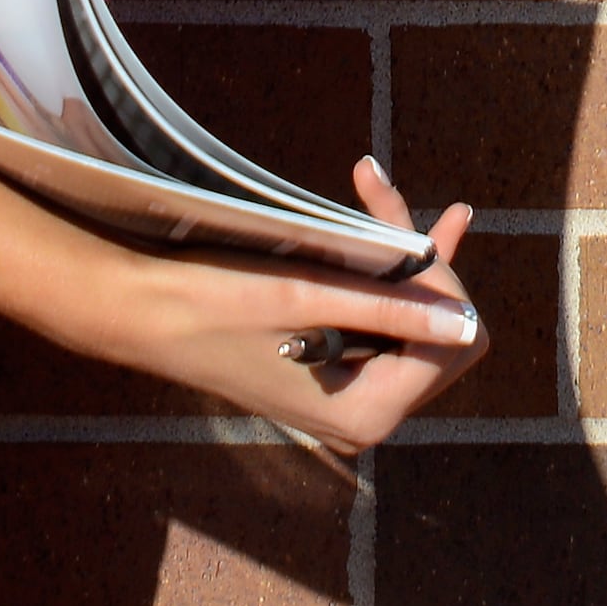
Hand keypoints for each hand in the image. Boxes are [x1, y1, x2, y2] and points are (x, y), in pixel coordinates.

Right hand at [47, 158, 484, 459]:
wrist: (139, 312)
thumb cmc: (216, 303)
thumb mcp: (309, 296)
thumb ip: (394, 310)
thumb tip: (468, 323)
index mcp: (367, 414)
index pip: (454, 341)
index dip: (438, 279)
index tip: (394, 224)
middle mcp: (366, 417)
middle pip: (443, 334)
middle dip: (425, 263)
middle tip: (379, 196)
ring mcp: (350, 396)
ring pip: (416, 319)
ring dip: (404, 258)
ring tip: (376, 188)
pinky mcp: (332, 372)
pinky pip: (383, 321)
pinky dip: (384, 272)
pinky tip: (389, 214)